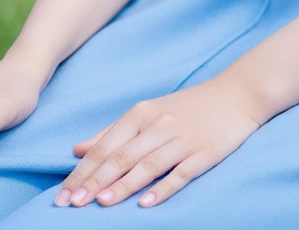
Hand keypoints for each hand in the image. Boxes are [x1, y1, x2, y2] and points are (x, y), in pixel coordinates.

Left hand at [56, 74, 267, 208]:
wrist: (236, 94)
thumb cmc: (187, 106)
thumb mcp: (147, 112)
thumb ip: (112, 132)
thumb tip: (77, 150)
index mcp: (142, 113)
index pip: (105, 147)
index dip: (82, 172)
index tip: (62, 195)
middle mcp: (159, 125)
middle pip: (122, 156)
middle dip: (95, 182)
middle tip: (72, 204)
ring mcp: (183, 139)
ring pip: (148, 165)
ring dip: (124, 185)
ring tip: (102, 203)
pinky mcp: (205, 152)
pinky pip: (181, 172)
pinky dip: (163, 188)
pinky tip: (146, 203)